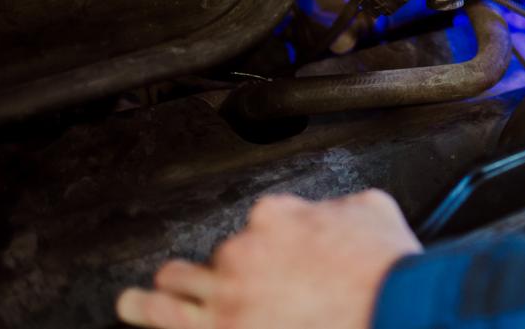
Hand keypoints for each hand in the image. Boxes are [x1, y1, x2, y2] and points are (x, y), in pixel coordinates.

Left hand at [116, 189, 421, 328]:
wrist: (390, 305)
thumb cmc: (385, 266)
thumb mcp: (372, 209)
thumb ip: (339, 207)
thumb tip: (333, 211)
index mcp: (278, 215)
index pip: (259, 220)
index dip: (268, 238)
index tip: (276, 252)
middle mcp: (244, 250)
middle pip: (217, 255)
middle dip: (213, 267)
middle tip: (211, 277)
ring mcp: (229, 295)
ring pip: (179, 287)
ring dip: (163, 290)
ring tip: (139, 299)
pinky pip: (171, 322)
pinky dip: (150, 314)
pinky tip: (134, 310)